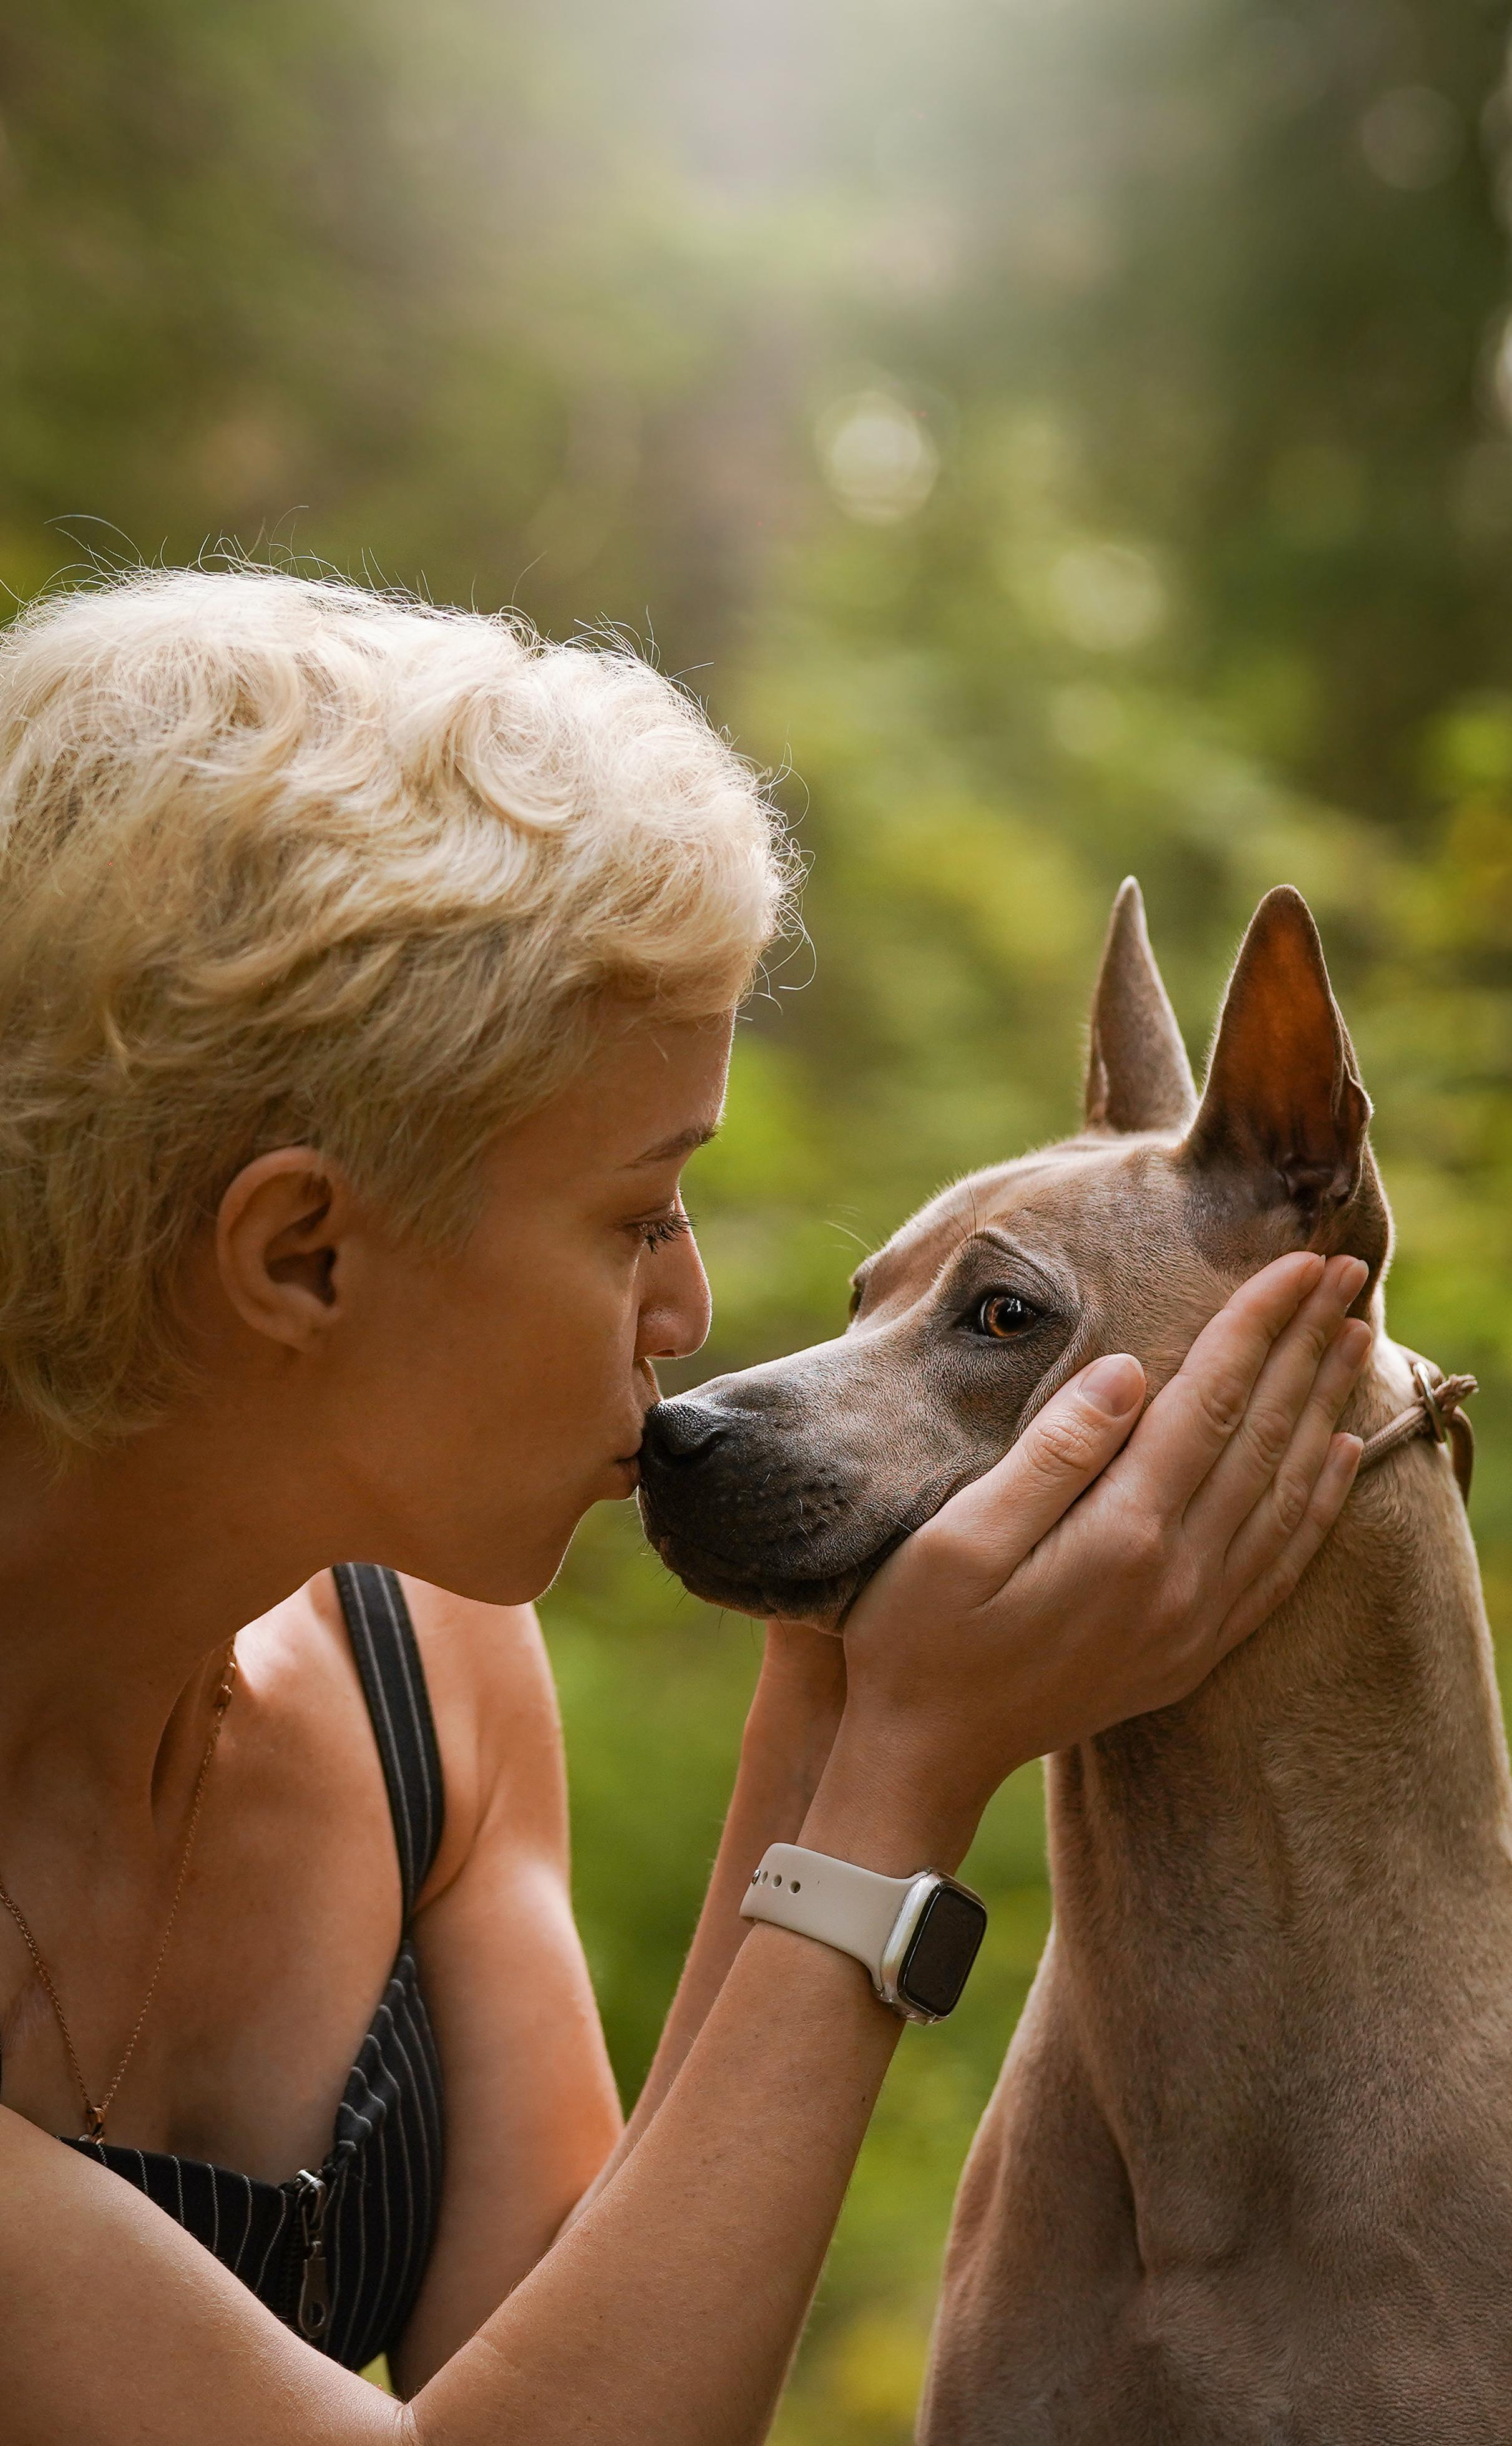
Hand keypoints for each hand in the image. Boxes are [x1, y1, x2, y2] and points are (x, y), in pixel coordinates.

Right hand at [803, 1250, 1368, 1872]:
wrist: (924, 1758)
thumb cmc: (917, 1638)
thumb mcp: (958, 1538)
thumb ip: (1051, 1453)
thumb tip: (1128, 1370)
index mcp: (1120, 1539)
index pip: (1207, 1404)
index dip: (1255, 1325)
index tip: (1297, 1260)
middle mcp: (1177, 1581)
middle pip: (1262, 1438)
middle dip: (1306, 1345)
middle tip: (1347, 1271)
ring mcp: (1192, 1622)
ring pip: (1285, 1493)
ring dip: (1324, 1406)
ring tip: (1357, 1337)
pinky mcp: (1191, 1651)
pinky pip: (1281, 1564)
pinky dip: (1318, 1502)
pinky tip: (1338, 1455)